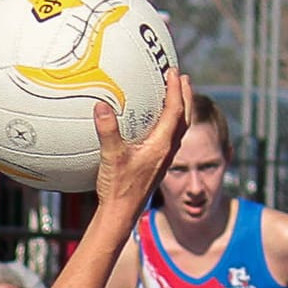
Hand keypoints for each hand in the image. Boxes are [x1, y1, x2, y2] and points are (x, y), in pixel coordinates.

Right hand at [93, 71, 192, 218]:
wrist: (121, 215)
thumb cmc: (118, 189)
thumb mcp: (111, 157)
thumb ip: (108, 130)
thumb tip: (101, 106)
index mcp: (161, 145)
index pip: (175, 110)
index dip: (176, 89)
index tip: (174, 72)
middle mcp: (167, 151)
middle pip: (184, 118)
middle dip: (185, 96)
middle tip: (184, 78)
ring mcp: (163, 160)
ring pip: (180, 129)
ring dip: (181, 110)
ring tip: (177, 96)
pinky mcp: (157, 167)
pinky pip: (170, 139)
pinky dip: (171, 124)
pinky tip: (159, 125)